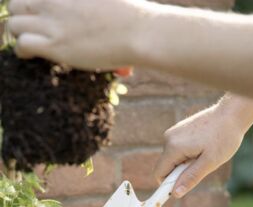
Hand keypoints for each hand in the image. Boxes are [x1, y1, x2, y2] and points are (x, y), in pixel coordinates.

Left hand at [8, 0, 149, 69]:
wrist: (138, 31)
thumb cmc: (131, 16)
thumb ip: (86, 5)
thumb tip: (84, 19)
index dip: (32, 5)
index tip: (39, 16)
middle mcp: (53, 0)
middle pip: (15, 4)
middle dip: (20, 17)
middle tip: (32, 29)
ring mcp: (53, 22)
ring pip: (13, 24)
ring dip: (20, 34)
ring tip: (31, 44)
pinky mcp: (56, 45)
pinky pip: (22, 44)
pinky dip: (22, 50)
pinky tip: (30, 55)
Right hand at [154, 99, 245, 197]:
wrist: (232, 114)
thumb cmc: (224, 138)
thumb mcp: (210, 162)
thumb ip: (191, 178)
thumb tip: (175, 193)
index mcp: (173, 147)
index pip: (159, 173)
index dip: (168, 185)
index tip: (183, 188)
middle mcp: (169, 138)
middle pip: (166, 166)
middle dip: (180, 172)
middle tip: (201, 166)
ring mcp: (173, 132)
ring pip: (172, 158)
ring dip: (185, 163)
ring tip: (204, 154)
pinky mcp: (179, 129)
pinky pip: (177, 149)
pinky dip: (187, 154)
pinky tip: (203, 147)